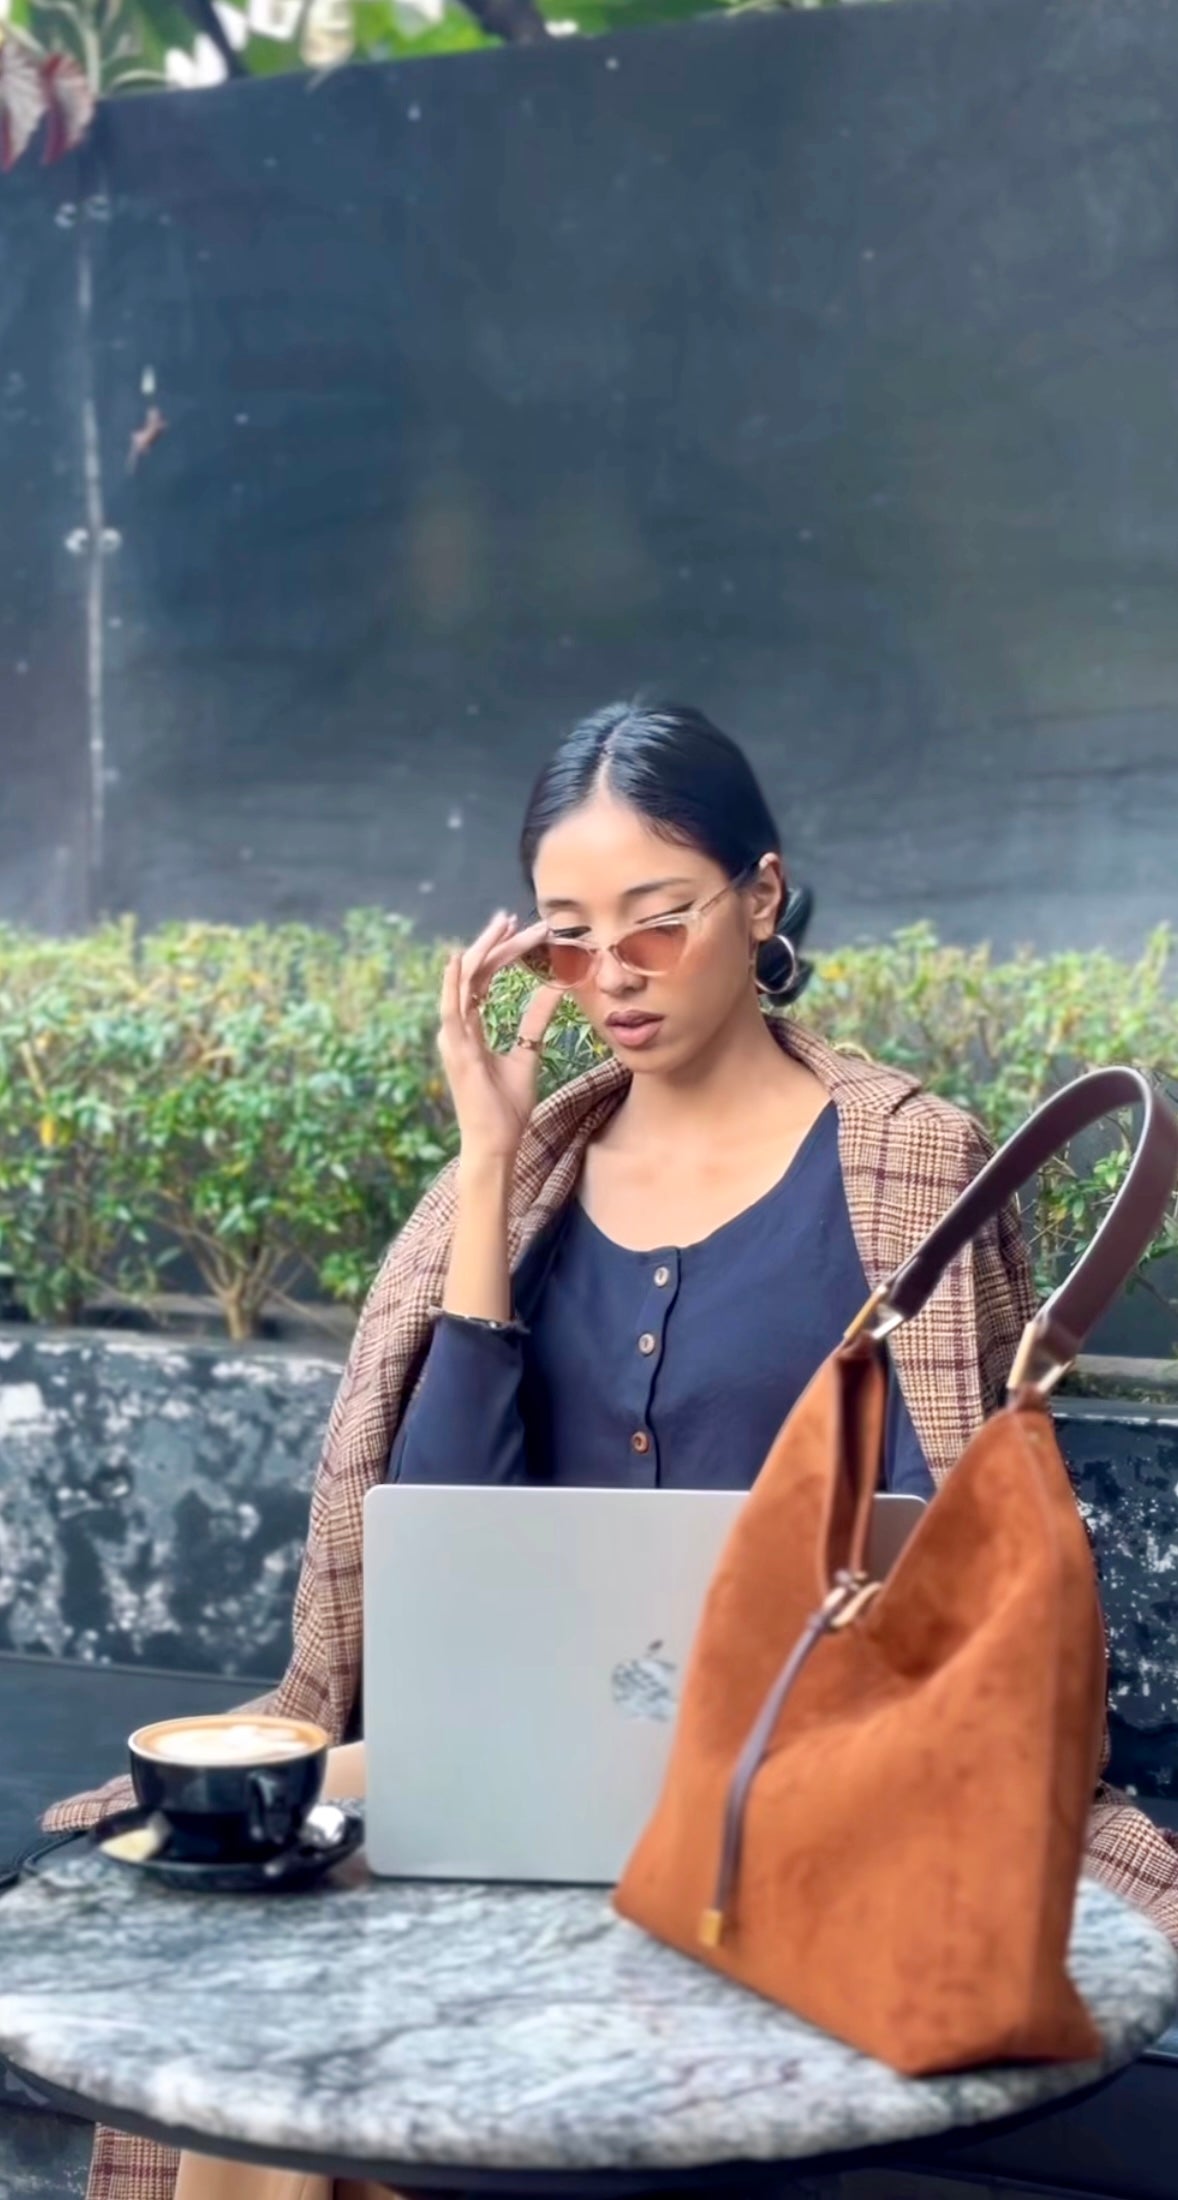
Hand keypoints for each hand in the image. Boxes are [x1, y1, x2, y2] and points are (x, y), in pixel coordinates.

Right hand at [438, 912, 562, 1163]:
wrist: (496, 1144)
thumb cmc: (507, 1108)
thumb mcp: (528, 1054)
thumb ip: (535, 1022)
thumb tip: (554, 989)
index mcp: (470, 1029)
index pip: (484, 979)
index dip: (500, 953)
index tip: (521, 931)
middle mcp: (458, 1029)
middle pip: (474, 974)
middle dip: (494, 944)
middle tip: (514, 917)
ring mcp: (454, 1039)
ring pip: (464, 983)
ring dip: (483, 952)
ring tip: (501, 926)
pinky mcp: (457, 1052)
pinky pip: (452, 1011)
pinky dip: (453, 984)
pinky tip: (459, 959)